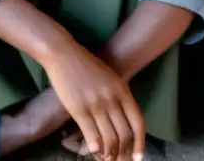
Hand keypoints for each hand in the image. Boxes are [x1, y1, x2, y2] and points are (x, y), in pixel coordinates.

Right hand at [40, 38, 145, 159]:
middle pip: (124, 134)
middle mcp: (112, 99)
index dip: (140, 144)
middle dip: (124, 153)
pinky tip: (94, 151)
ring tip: (107, 159)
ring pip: (109, 138)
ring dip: (110, 153)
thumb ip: (119, 97)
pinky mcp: (79, 109)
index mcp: (123, 91)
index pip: (137, 123)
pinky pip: (91, 134)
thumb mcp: (110, 78)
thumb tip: (124, 121)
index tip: (138, 157)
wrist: (63, 53)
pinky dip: (95, 147)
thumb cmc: (87, 66)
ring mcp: (96, 105)